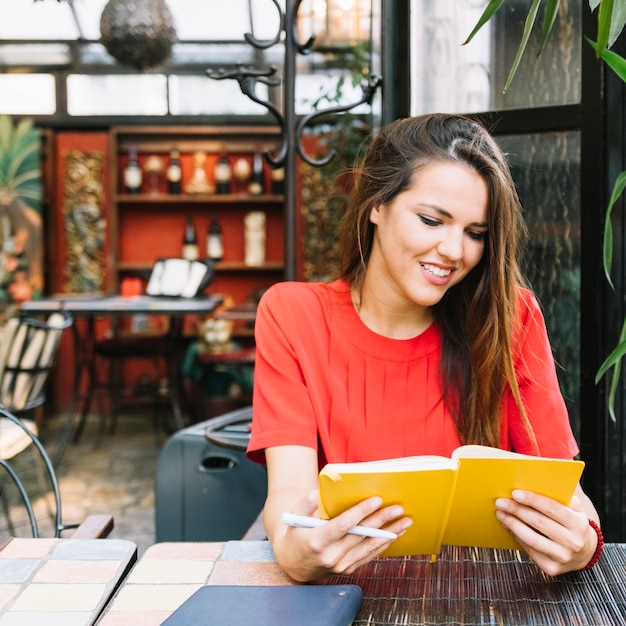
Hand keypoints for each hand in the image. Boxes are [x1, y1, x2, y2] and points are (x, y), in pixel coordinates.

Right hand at [274, 490, 411, 581]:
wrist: (293, 564)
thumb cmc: (296, 533)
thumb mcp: (295, 515)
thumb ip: (307, 502)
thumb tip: (321, 492)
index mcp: (317, 541)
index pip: (343, 525)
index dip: (360, 512)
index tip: (376, 500)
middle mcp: (331, 556)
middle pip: (361, 535)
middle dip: (381, 520)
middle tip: (397, 508)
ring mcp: (341, 565)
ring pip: (370, 547)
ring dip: (389, 533)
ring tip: (405, 521)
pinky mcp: (349, 570)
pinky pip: (369, 555)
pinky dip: (383, 544)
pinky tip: (395, 534)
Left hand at [495, 490, 597, 574]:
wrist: (584, 553)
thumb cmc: (573, 523)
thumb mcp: (574, 508)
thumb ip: (560, 495)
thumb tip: (534, 481)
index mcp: (578, 524)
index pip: (552, 508)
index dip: (533, 500)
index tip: (515, 493)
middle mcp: (573, 542)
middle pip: (539, 523)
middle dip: (517, 510)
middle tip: (501, 501)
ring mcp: (562, 557)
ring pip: (531, 538)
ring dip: (512, 524)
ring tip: (500, 513)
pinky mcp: (551, 568)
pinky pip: (529, 550)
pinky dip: (516, 536)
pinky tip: (508, 526)